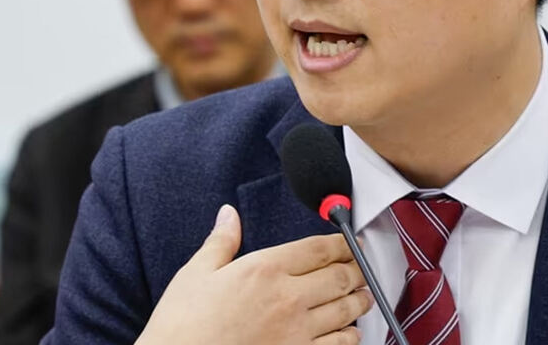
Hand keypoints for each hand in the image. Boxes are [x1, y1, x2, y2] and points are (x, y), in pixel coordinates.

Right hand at [136, 204, 371, 344]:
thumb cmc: (182, 326)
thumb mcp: (195, 274)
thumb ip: (221, 242)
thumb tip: (228, 215)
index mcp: (265, 269)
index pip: (318, 249)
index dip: (342, 243)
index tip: (351, 242)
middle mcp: (288, 298)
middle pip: (340, 277)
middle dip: (357, 270)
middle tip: (363, 268)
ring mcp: (296, 331)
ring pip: (345, 310)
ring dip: (360, 300)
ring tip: (365, 296)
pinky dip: (350, 336)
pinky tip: (351, 332)